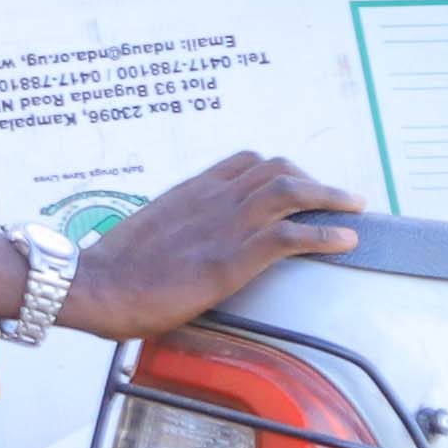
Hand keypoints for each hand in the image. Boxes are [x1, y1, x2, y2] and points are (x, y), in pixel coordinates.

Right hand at [56, 153, 363, 342]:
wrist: (95, 285)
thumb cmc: (112, 270)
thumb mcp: (149, 234)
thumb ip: (175, 229)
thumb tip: (185, 245)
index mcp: (192, 192)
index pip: (246, 162)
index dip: (278, 172)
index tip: (296, 189)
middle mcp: (213, 200)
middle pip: (278, 170)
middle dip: (313, 182)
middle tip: (333, 201)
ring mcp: (225, 226)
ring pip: (292, 192)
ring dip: (330, 198)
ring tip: (353, 210)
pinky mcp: (232, 259)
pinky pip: (291, 236)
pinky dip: (325, 235)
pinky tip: (345, 241)